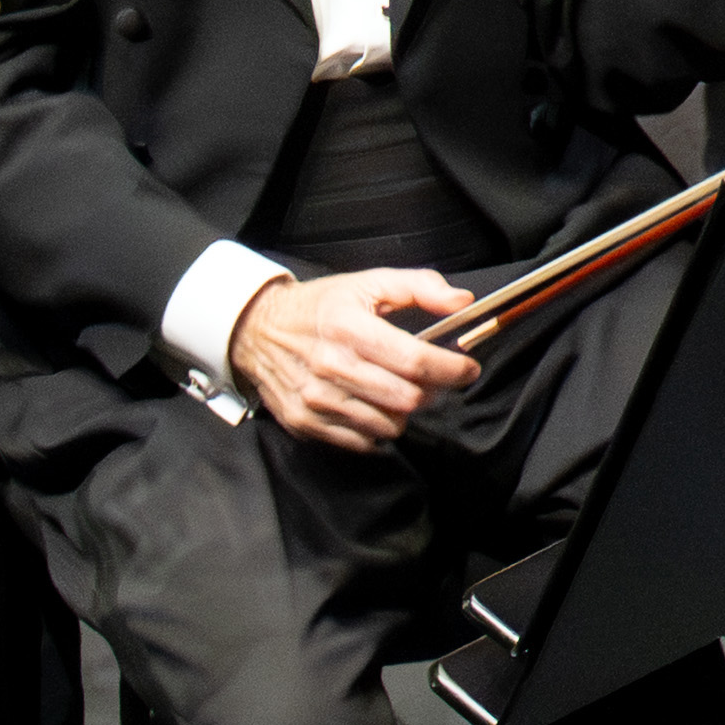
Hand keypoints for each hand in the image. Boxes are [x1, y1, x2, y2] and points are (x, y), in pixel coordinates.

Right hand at [233, 266, 482, 452]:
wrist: (256, 329)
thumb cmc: (320, 307)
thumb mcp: (369, 283)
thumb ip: (420, 287)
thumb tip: (462, 301)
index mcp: (348, 328)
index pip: (414, 360)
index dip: (451, 369)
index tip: (467, 369)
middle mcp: (330, 367)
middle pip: (405, 399)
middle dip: (432, 392)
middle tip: (433, 381)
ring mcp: (314, 399)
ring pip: (387, 425)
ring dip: (404, 412)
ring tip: (398, 390)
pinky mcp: (304, 421)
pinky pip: (359, 442)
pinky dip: (377, 430)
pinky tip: (374, 406)